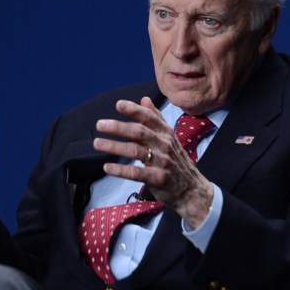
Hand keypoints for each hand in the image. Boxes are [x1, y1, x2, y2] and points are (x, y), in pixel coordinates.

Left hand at [93, 97, 213, 227]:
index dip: (134, 110)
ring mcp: (162, 162)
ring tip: (97, 143)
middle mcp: (164, 145)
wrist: (192, 190)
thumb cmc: (177, 162)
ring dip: (114, 146)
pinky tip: (107, 167)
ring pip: (135, 151)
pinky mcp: (158, 179)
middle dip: (118, 127)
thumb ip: (156, 118)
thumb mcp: (170, 138)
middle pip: (139, 132)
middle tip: (100, 124)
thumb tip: (144, 99)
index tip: (118, 104)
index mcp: (166, 133)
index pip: (149, 118)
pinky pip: (136, 173)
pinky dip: (120, 170)